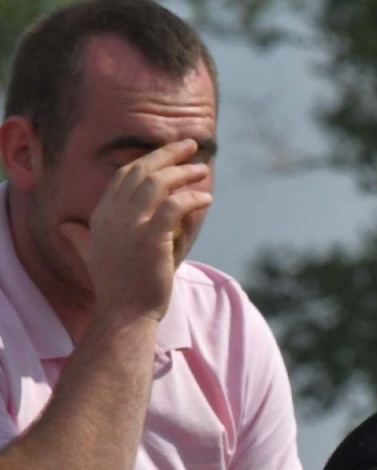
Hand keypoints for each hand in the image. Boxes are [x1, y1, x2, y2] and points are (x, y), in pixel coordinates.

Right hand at [59, 139, 212, 325]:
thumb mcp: (92, 256)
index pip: (123, 175)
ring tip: (202, 168)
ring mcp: (131, 225)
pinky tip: (206, 197)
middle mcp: (113, 215)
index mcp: (101, 215)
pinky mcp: (151, 238)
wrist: (124, 314)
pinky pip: (175, 206)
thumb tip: (65, 228)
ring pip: (158, 183)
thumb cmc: (115, 288)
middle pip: (141, 171)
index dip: (146, 160)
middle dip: (167, 154)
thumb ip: (80, 238)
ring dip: (183, 172)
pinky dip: (192, 198)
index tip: (167, 153)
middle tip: (190, 144)